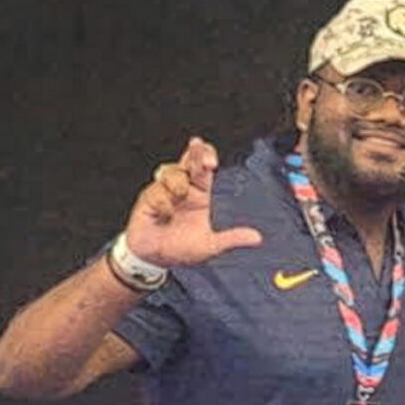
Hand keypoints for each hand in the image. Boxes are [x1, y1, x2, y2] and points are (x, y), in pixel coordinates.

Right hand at [125, 137, 262, 267]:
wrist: (155, 259)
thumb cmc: (181, 249)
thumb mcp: (211, 246)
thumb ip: (232, 239)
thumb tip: (257, 238)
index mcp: (199, 195)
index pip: (204, 169)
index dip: (207, 157)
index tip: (211, 161)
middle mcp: (183, 189)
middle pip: (188, 161)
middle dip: (195, 152)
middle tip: (197, 144)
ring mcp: (164, 192)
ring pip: (171, 172)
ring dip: (177, 182)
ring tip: (179, 196)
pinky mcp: (148, 199)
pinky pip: (156, 192)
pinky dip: (163, 202)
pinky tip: (165, 214)